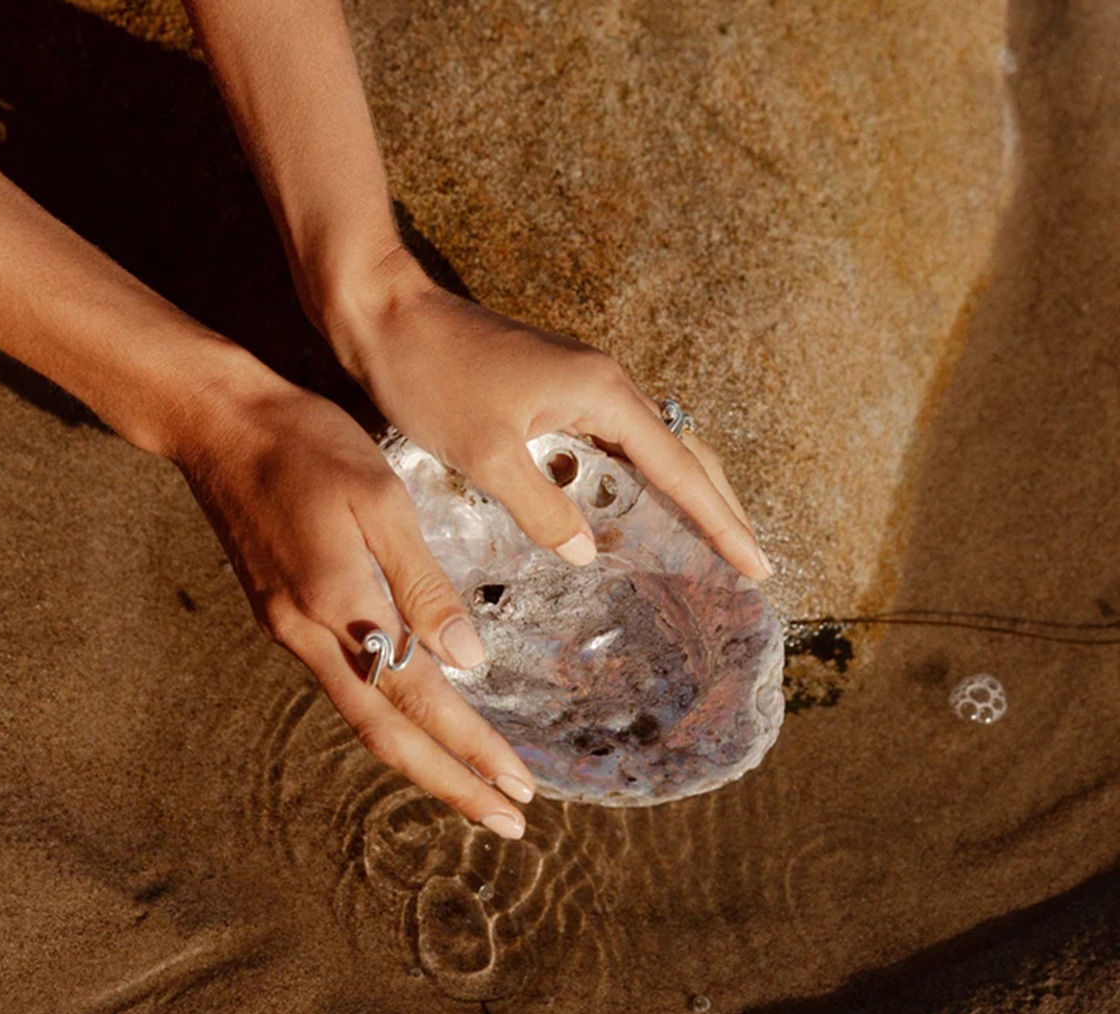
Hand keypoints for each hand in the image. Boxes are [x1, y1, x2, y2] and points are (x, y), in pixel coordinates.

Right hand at [177, 376, 535, 836]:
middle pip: (387, 735)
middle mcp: (310, 637)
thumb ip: (423, 584)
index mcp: (340, 606)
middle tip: (506, 822)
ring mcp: (291, 632)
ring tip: (472, 787)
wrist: (220, 426)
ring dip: (422, 759)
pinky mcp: (285, 617)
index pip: (421, 698)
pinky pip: (346, 687)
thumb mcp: (382, 501)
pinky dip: (391, 719)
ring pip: (365, 718)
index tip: (518, 789)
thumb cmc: (309, 447)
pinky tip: (418, 723)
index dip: (472, 749)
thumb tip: (467, 661)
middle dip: (449, 784)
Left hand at [323, 248, 772, 579]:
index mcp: (602, 393)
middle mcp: (605, 384)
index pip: (680, 470)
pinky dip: (637, 483)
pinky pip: (614, 445)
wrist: (386, 317)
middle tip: (747, 561)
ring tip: (707, 545)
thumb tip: (590, 553)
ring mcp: (582, 386)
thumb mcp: (485, 455)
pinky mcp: (556, 393)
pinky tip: (631, 514)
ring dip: (683, 495)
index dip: (722, 523)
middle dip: (719, 508)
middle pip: (683, 453)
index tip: (758, 565)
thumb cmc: (432, 378)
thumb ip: (543, 509)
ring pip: (652, 449)